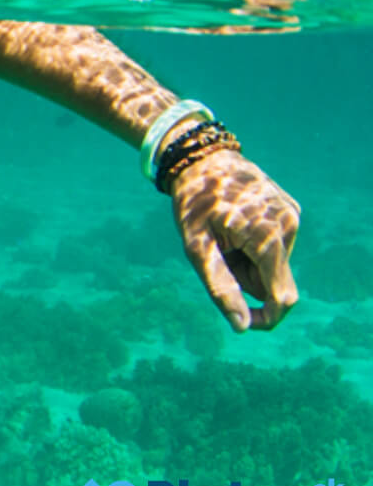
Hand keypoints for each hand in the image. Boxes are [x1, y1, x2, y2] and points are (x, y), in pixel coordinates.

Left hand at [169, 149, 299, 331]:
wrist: (201, 159)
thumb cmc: (193, 204)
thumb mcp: (197, 248)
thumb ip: (221, 286)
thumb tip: (242, 326)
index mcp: (268, 237)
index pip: (282, 296)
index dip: (267, 317)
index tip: (245, 323)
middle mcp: (289, 226)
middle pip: (273, 280)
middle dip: (246, 279)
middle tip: (217, 253)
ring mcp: (292, 216)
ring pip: (274, 263)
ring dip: (249, 261)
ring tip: (224, 235)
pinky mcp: (290, 210)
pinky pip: (276, 245)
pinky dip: (255, 246)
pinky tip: (236, 224)